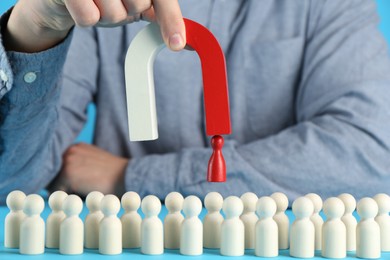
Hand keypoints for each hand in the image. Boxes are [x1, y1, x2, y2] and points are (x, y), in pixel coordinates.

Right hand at [5, 0, 184, 51]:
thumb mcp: (131, 2)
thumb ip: (155, 11)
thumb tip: (180, 39)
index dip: (171, 20)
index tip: (177, 45)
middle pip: (138, 5)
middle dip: (127, 11)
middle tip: (114, 1)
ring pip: (114, 14)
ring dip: (105, 16)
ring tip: (95, 2)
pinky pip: (89, 17)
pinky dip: (86, 18)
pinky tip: (81, 6)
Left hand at [51, 143, 127, 196]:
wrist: (127, 176)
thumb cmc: (114, 176)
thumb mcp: (95, 164)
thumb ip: (79, 167)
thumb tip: (60, 183)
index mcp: (75, 147)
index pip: (58, 169)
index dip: (66, 181)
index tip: (81, 185)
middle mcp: (69, 150)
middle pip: (52, 176)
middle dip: (63, 186)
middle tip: (84, 188)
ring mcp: (67, 160)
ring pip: (53, 185)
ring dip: (66, 191)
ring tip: (86, 189)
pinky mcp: (66, 173)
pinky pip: (57, 193)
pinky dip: (69, 197)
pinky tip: (86, 192)